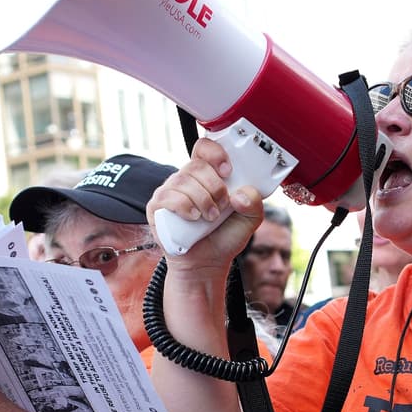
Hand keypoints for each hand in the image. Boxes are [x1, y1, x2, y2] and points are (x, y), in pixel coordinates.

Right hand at [145, 138, 262, 271]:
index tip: (228, 171)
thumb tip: (240, 194)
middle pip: (197, 165)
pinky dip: (184, 206)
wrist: (207, 263)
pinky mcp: (157, 206)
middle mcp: (187, 179)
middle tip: (222, 206)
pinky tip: (194, 217)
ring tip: (210, 217)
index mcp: (208, 175)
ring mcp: (170, 191)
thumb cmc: (224, 237)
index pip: (205, 148)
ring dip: (203, 200)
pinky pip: (168, 196)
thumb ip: (255, 203)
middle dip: (215, 187)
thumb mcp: (250, 219)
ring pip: (183, 180)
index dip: (216, 154)